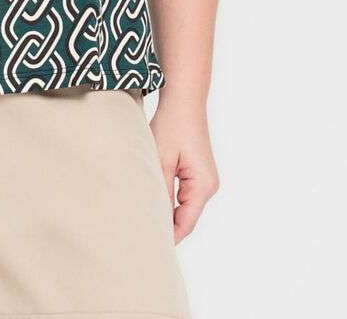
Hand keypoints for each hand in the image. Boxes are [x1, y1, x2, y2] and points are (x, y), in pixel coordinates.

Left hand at [147, 93, 219, 242]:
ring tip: (142, 217)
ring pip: (184, 207)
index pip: (185, 224)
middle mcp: (208, 186)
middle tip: (138, 234)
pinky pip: (184, 194)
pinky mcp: (198, 172)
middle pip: (186, 218)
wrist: (183, 99)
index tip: (146, 247)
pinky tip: (152, 197)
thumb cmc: (172, 125)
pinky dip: (170, 198)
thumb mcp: (161, 160)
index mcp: (202, 186)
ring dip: (166, 210)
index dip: (166, 237)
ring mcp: (205, 179)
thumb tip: (155, 221)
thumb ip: (160, 193)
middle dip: (165, 225)